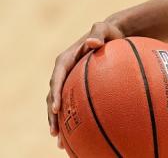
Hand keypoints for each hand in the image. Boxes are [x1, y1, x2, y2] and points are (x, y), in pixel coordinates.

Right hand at [46, 21, 124, 148]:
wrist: (114, 35)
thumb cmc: (109, 32)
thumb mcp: (104, 28)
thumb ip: (98, 33)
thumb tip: (92, 42)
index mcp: (65, 60)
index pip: (56, 78)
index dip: (54, 94)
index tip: (56, 108)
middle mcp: (64, 73)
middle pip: (52, 96)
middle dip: (52, 116)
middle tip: (55, 132)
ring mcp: (69, 81)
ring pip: (59, 104)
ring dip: (58, 122)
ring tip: (60, 141)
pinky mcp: (77, 88)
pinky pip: (73, 104)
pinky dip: (73, 118)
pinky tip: (79, 135)